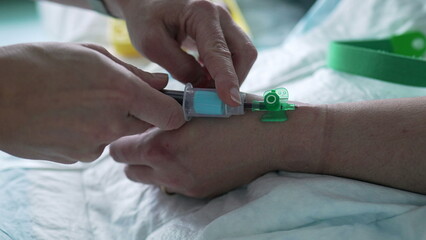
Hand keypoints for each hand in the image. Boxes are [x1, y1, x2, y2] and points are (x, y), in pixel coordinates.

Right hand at [0, 43, 184, 162]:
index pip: (171, 116)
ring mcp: (94, 144)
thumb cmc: (38, 65)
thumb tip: (160, 83)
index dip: (174, 112)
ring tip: (77, 104)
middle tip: (111, 98)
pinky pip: (93, 146)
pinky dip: (86, 134)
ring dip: (106, 123)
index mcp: (121, 92)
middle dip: (137, 114)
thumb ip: (133, 73)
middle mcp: (113, 123)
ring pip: (115, 135)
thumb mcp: (90, 56)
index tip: (168, 107)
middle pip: (144, 126)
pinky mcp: (77, 158)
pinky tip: (64, 119)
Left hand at [108, 0, 256, 105]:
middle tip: (215, 99)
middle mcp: (220, 14)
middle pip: (244, 52)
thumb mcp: (152, 44)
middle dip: (234, 79)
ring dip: (230, 76)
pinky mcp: (224, 30)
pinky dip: (225, 70)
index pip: (220, 51)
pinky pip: (234, 53)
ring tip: (207, 88)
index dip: (226, 79)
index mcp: (201, 13)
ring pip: (242, 54)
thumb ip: (179, 67)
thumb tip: (203, 86)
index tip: (230, 101)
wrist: (147, 2)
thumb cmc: (146, 18)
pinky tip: (207, 78)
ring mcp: (225, 21)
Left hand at [110, 111, 283, 197]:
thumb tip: (146, 114)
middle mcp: (169, 171)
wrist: (271, 138)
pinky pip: (171, 184)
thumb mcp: (195, 104)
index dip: (123, 136)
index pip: (119, 149)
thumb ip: (165, 114)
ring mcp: (185, 185)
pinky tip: (190, 155)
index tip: (132, 126)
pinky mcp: (200, 192)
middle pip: (129, 169)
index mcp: (163, 145)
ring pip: (148, 179)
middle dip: (133, 153)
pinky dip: (172, 171)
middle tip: (148, 136)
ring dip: (151, 164)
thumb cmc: (235, 111)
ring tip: (169, 145)